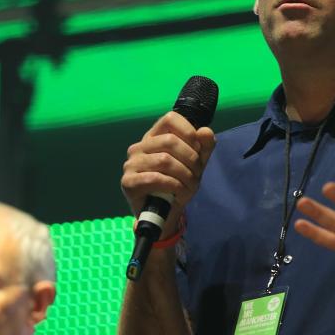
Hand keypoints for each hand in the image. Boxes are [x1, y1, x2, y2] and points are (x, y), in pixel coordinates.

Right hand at [121, 111, 215, 237]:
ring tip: (190, 186)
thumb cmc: (178, 185)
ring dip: (185, 175)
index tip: (197, 149)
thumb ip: (203, 147)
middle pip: (170, 140)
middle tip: (197, 174)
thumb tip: (205, 131)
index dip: (189, 132)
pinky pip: (155, 178)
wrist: (165, 215)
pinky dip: (174, 186)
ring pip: (164, 160)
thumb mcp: (195, 164)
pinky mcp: (128, 182)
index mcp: (154, 137)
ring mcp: (131, 164)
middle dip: (191, 159)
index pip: (170, 119)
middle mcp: (139, 147)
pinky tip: (179, 193)